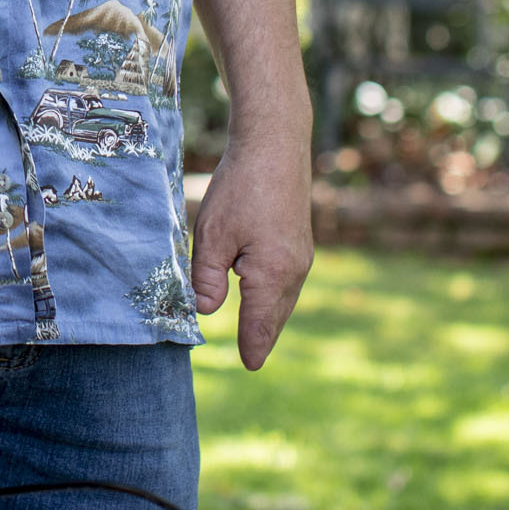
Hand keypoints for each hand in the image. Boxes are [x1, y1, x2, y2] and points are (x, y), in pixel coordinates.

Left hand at [189, 132, 313, 368]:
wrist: (276, 143)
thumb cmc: (242, 187)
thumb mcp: (212, 235)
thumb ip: (207, 279)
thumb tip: (206, 311)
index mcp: (273, 274)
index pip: (260, 324)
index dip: (252, 346)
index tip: (249, 366)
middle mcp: (295, 270)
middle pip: (276, 315)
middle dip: (263, 336)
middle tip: (253, 359)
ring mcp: (302, 255)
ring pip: (284, 297)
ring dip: (270, 316)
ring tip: (258, 335)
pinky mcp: (300, 240)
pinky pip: (288, 280)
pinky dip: (276, 295)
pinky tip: (267, 295)